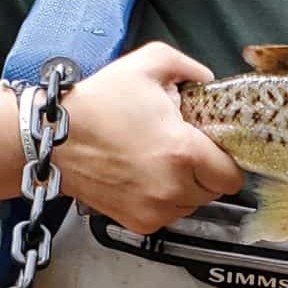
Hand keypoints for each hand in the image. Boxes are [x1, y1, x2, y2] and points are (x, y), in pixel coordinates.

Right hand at [56, 42, 244, 231]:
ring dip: (185, 187)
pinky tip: (145, 176)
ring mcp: (155, 210)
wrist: (55, 139)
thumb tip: (207, 80)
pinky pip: (168, 215)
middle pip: (214, 191)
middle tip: (181, 148)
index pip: (232, 175)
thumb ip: (189, 67)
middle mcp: (172, 188)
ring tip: (159, 161)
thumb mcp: (148, 64)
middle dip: (204, 170)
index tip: (213, 147)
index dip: (226, 159)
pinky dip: (163, 200)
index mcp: (183, 152)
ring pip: (192, 205)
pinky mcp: (139, 223)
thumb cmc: (97, 105)